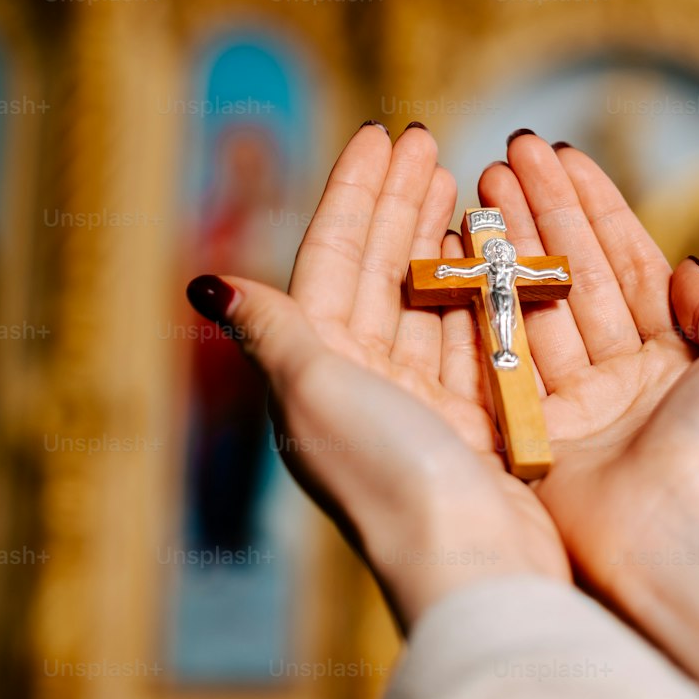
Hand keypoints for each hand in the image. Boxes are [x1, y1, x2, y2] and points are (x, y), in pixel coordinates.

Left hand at [186, 123, 569, 630]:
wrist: (471, 563)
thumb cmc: (384, 471)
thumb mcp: (314, 391)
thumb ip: (271, 330)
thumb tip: (205, 282)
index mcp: (316, 368)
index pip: (331, 258)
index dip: (352, 192)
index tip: (381, 134)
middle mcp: (362, 380)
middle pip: (379, 268)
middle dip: (398, 201)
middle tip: (427, 141)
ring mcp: (421, 398)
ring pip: (428, 294)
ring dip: (441, 235)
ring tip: (462, 179)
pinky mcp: (475, 417)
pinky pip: (474, 331)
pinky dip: (482, 286)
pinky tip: (494, 248)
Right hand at [475, 134, 698, 698]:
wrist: (694, 531)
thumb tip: (684, 269)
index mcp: (674, 361)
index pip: (625, 262)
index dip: (594, 205)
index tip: (561, 153)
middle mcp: (619, 380)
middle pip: (573, 273)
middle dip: (542, 208)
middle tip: (510, 149)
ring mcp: (570, 405)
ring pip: (534, 300)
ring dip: (510, 234)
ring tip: (484, 175)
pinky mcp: (525, 432)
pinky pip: (501, 346)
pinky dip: (484, 289)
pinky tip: (467, 236)